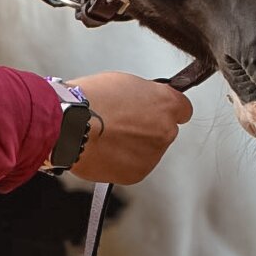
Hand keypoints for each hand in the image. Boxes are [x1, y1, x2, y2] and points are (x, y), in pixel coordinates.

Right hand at [65, 71, 191, 184]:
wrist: (72, 124)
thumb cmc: (92, 99)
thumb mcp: (124, 81)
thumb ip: (144, 95)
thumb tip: (143, 102)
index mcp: (165, 103)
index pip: (183, 109)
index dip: (168, 109)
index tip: (159, 110)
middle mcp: (164, 130)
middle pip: (165, 131)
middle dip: (148, 128)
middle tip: (123, 122)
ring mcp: (152, 154)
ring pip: (148, 150)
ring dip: (134, 145)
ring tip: (108, 135)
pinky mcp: (137, 173)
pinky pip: (134, 165)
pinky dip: (122, 160)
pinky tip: (105, 148)